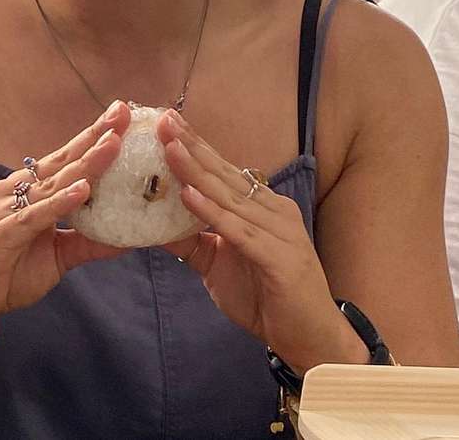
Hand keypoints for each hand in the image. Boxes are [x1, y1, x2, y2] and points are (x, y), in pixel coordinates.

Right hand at [0, 100, 131, 348]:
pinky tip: (81, 191)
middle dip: (94, 137)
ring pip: (51, 184)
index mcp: (27, 193)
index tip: (122, 117)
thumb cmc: (3, 274)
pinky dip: (58, 203)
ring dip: (83, 164)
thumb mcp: (56, 257)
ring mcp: (5, 211)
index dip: (93, 139)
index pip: (65, 162)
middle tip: (123, 112)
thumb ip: (87, 243)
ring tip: (112, 145)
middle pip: (61, 162)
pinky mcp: (0, 236)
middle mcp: (15, 194)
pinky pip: (33, 217)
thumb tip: (129, 239)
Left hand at [156, 110, 358, 370]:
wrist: (309, 339)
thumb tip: (150, 225)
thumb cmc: (265, 297)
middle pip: (225, 175)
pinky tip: (188, 196)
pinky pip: (240, 231)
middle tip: (163, 120)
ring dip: (197, 172)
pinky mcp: (280, 258)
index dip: (195, 147)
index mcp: (261, 208)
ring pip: (230, 198)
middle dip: (192, 147)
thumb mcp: (216, 264)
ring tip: (169, 148)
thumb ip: (190, 241)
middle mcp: (274, 212)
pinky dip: (213, 213)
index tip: (165, 121)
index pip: (222, 172)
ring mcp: (281, 233)